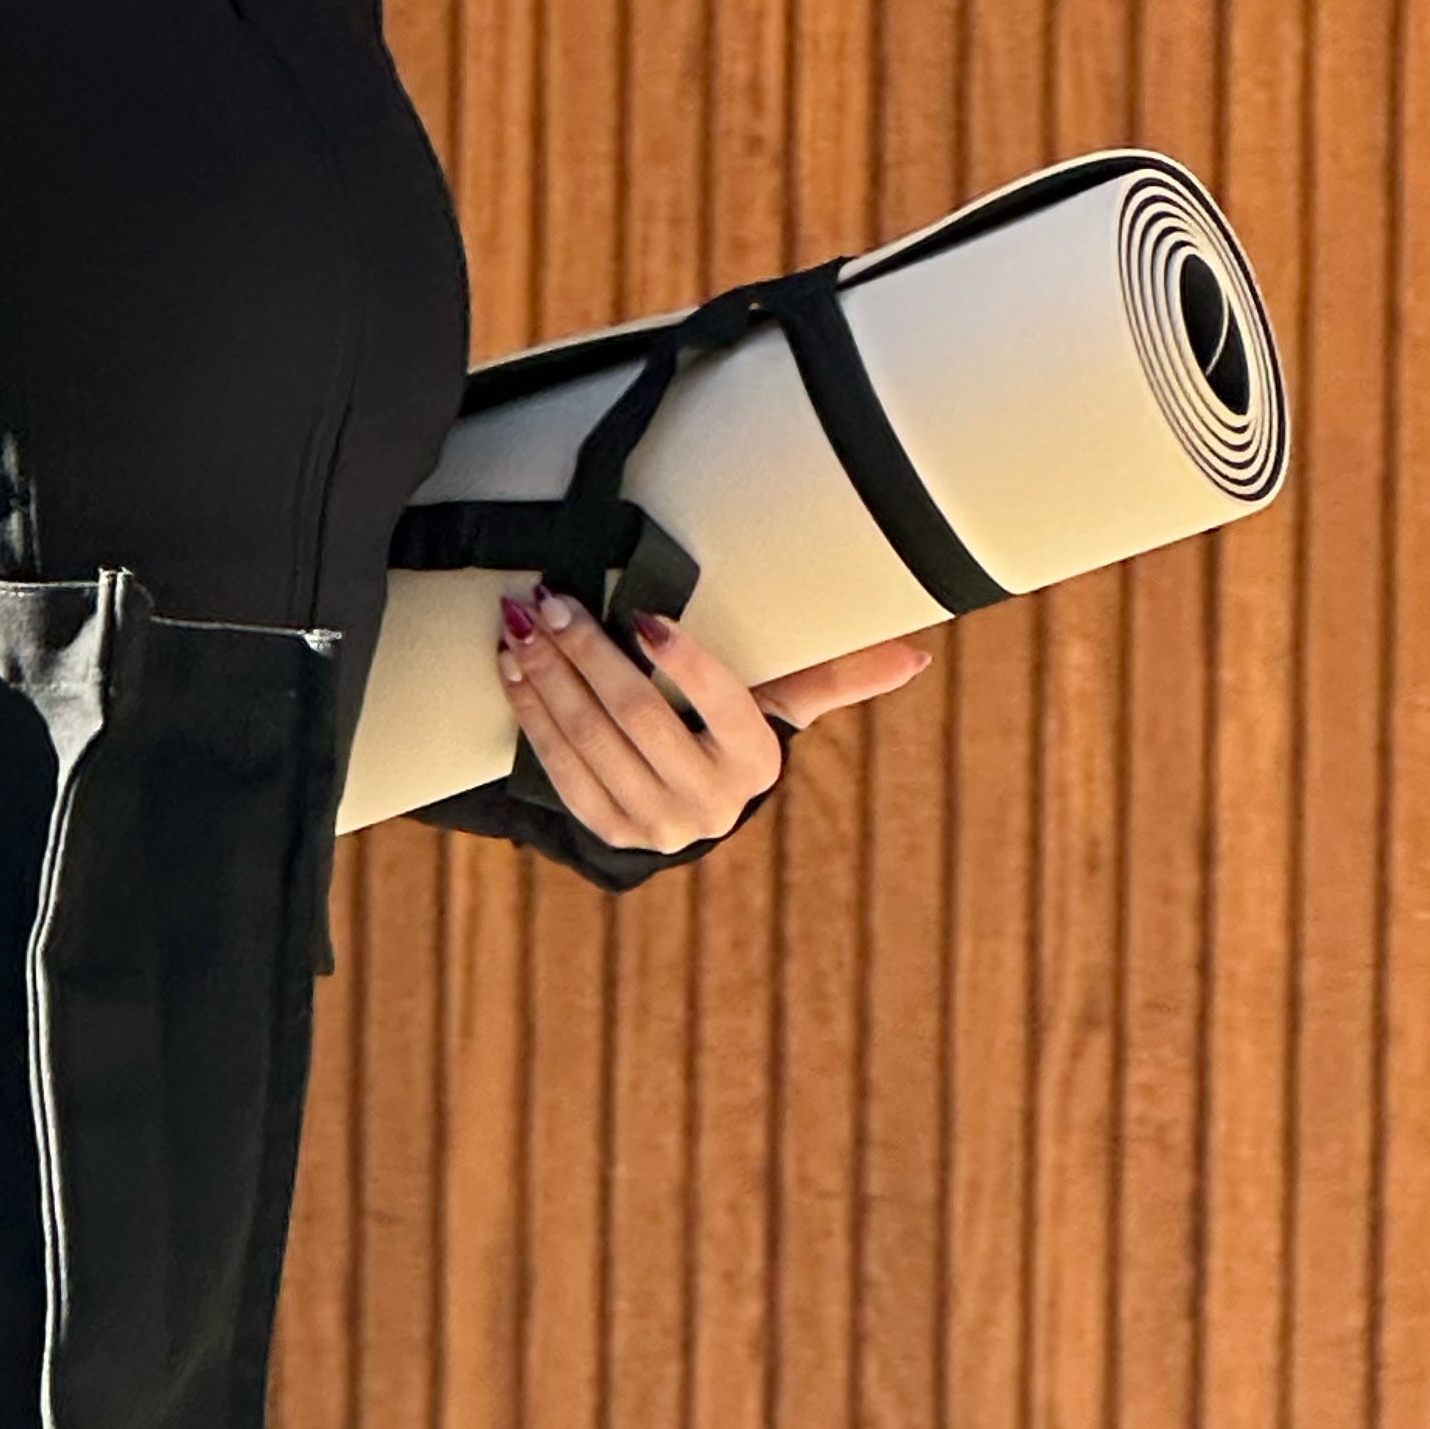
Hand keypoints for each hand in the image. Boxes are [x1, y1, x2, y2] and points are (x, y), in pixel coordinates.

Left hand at [497, 583, 933, 852]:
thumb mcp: (781, 706)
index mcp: (756, 762)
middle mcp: (708, 803)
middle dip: (588, 652)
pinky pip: (557, 767)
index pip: (726, 705)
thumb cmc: (733, 732)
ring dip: (549, 676)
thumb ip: (836, 675)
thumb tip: (917, 652)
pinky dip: (531, 712)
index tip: (645, 615)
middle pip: (638, 716)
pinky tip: (512, 668)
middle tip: (553, 600)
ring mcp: (652, 821)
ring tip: (523, 622)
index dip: (684, 662)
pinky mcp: (604, 828)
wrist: (684, 807)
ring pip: (589, 738)